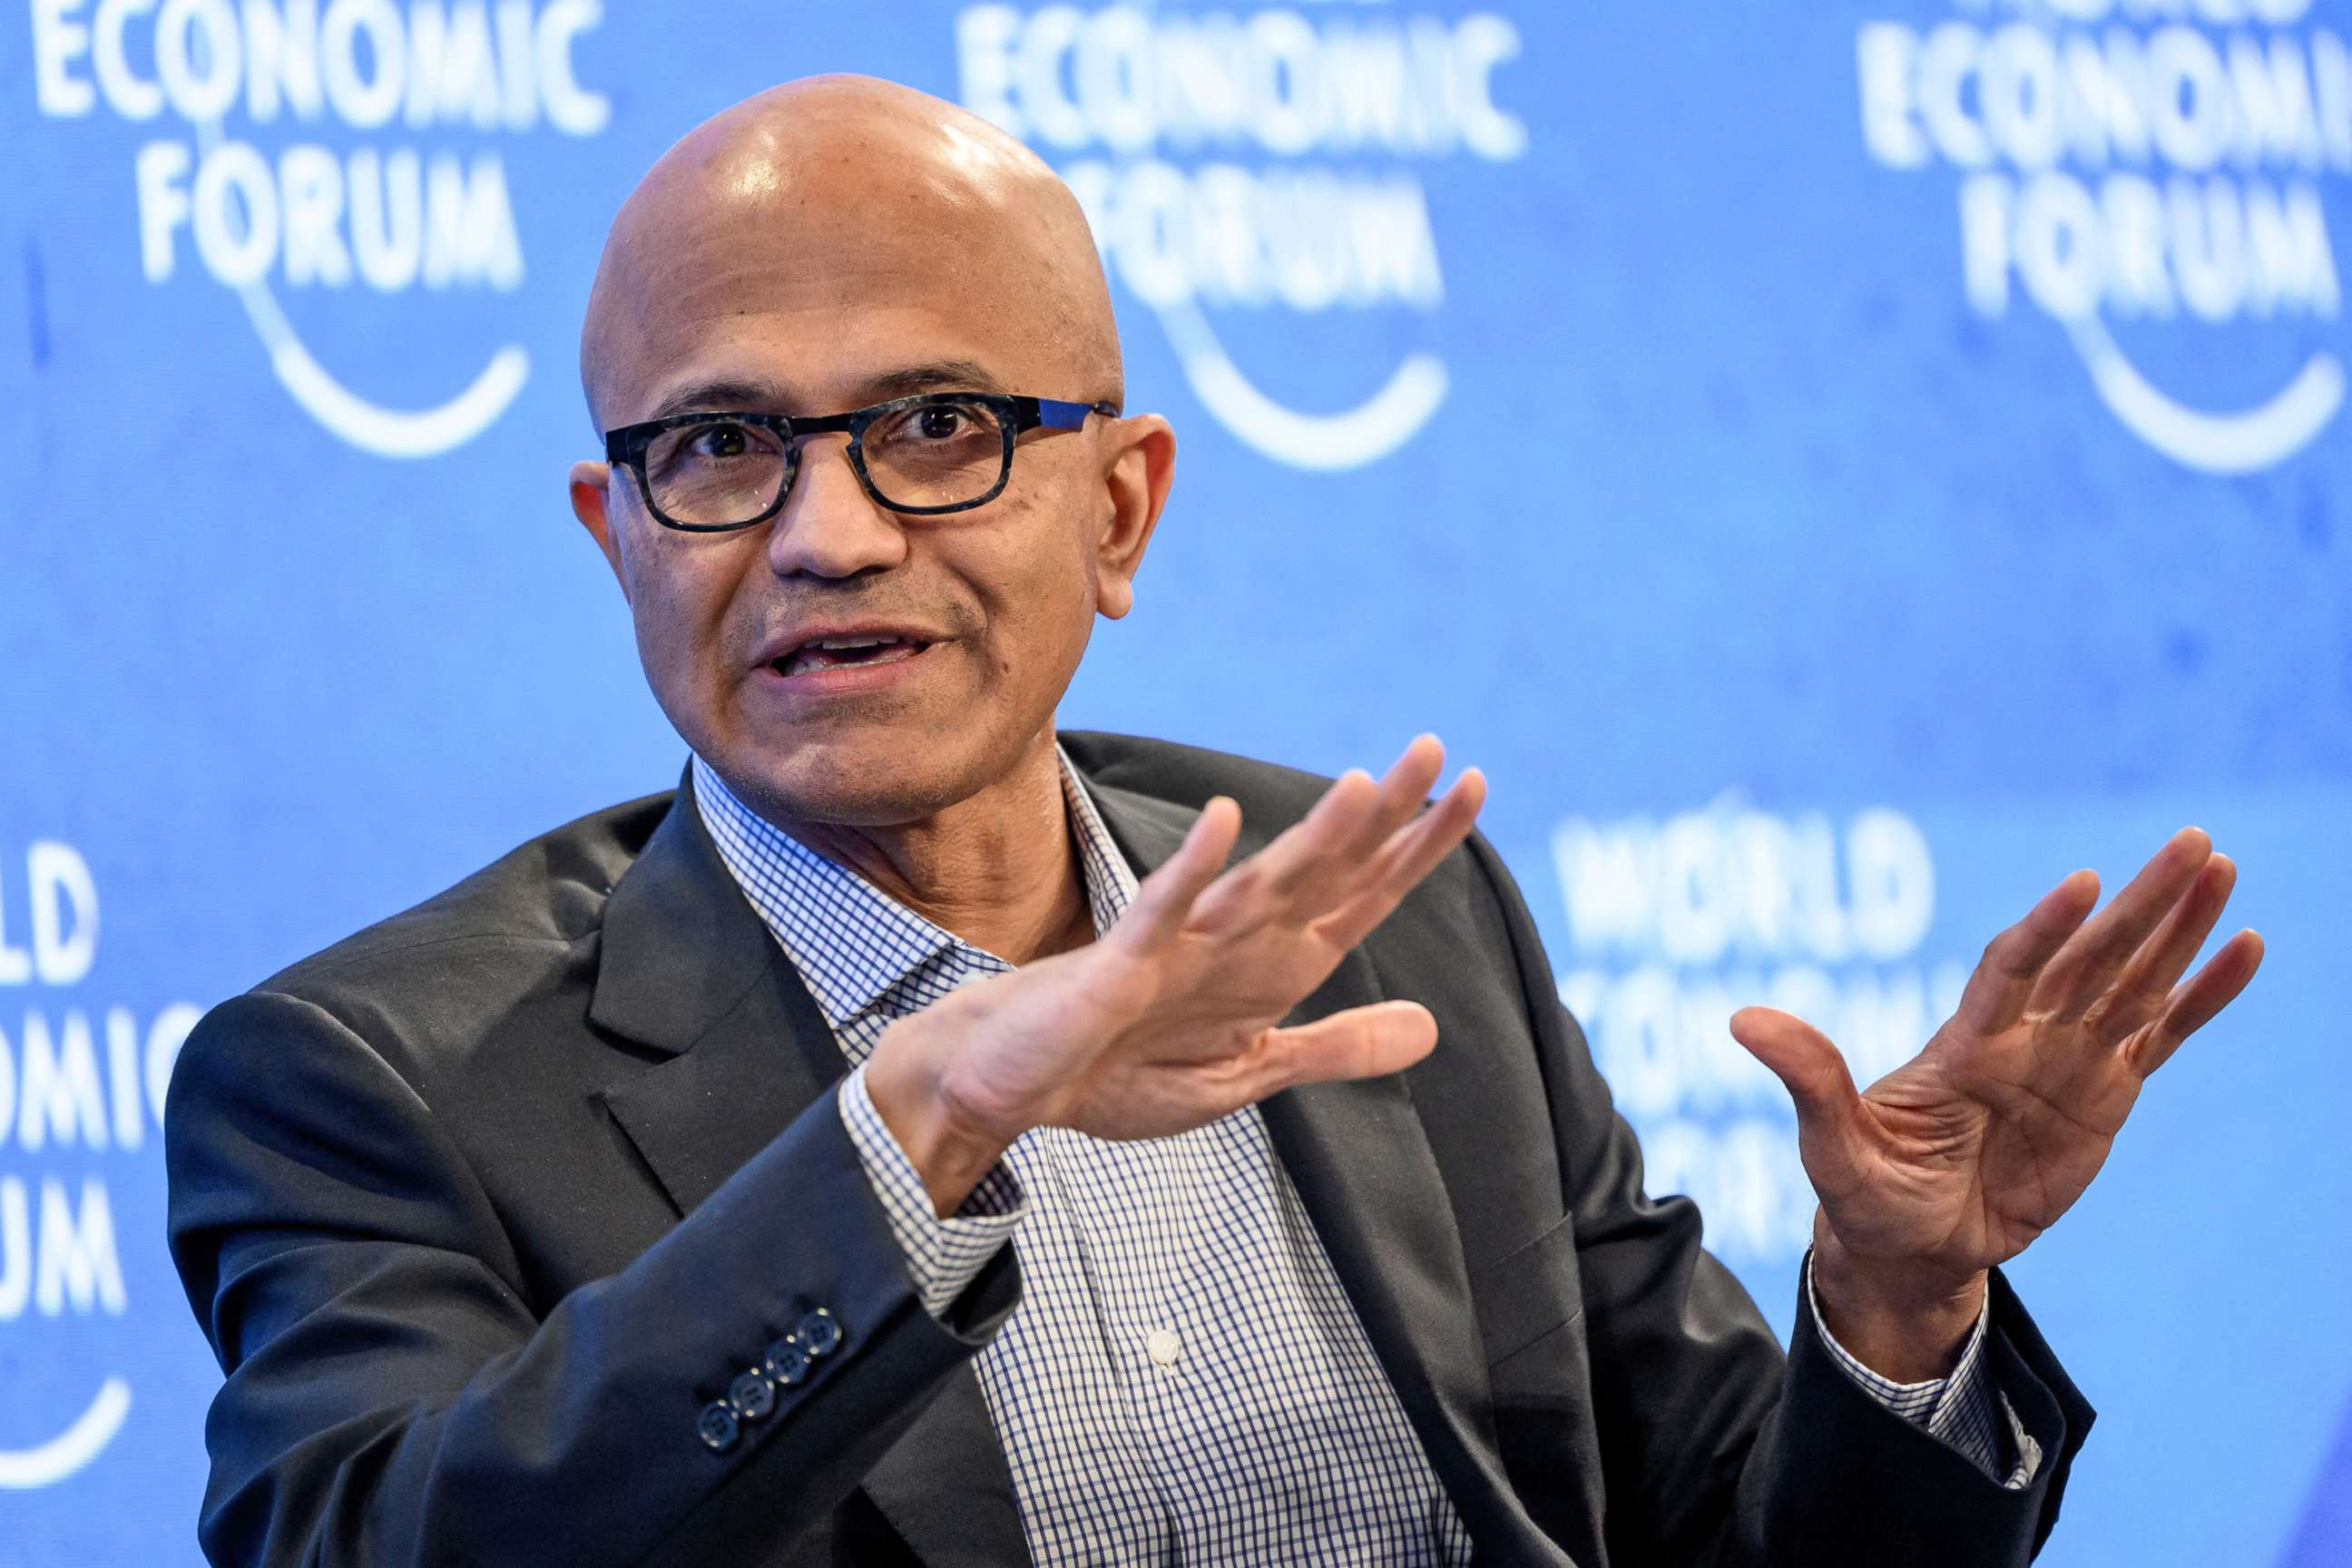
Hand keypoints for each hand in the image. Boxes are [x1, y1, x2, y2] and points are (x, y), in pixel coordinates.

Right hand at [865, 735, 1486, 1212]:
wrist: (1010, 1082)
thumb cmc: (1116, 1069)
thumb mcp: (1249, 1073)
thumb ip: (1335, 1049)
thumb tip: (1430, 1027)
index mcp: (1275, 966)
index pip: (1365, 895)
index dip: (1420, 847)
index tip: (1474, 790)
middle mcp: (1238, 940)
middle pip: (1327, 872)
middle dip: (1385, 817)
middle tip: (1436, 748)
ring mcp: (1180, 945)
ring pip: (1261, 883)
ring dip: (1312, 838)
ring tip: (1364, 786)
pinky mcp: (1121, 964)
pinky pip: (1162, 912)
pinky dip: (1194, 869)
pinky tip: (1223, 822)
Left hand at [1730, 827, 2263, 1379]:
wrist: (1909, 1245)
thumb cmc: (1863, 1194)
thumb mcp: (1830, 1145)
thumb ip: (1808, 1079)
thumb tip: (1739, 1019)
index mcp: (1965, 1044)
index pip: (2012, 969)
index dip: (2048, 928)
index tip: (2084, 883)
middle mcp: (2023, 1037)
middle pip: (2091, 956)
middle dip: (2142, 903)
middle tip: (2194, 841)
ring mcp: (2068, 1060)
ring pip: (2134, 981)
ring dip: (2180, 928)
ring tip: (2221, 868)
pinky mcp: (2105, 1093)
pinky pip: (2161, 1035)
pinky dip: (2201, 994)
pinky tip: (2241, 948)